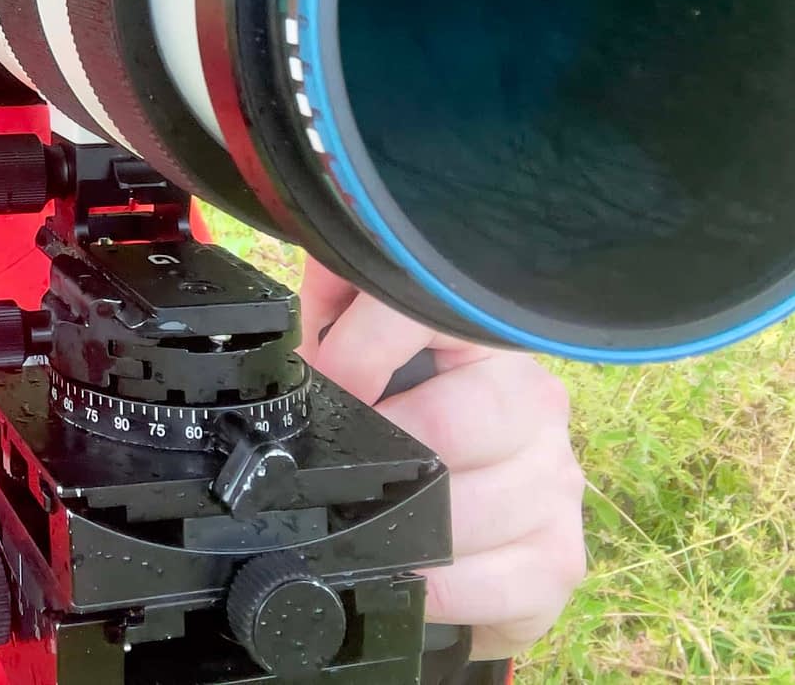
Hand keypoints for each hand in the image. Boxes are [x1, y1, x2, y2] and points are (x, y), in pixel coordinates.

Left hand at [295, 257, 588, 661]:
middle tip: (342, 464)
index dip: (361, 350)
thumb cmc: (410, 407)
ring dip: (404, 523)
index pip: (429, 313)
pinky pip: (498, 583)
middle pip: (455, 423)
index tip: (327, 382)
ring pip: (471, 508)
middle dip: (384, 447)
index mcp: (484, 336)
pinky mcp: (561, 558)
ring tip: (371, 518)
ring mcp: (556, 481)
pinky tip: (413, 572)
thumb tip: (308, 285)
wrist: (474, 503)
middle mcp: (533, 400)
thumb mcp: (363, 339)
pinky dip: (440, 585)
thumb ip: (335, 300)